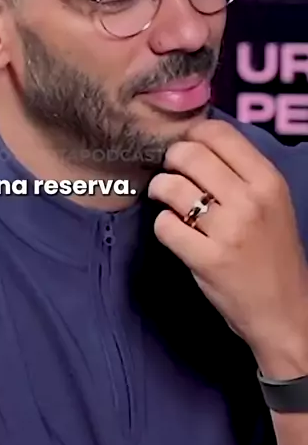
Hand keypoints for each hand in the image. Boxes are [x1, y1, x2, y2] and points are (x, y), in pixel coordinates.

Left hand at [147, 120, 307, 370]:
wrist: (284, 312)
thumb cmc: (273, 253)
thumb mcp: (272, 203)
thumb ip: (240, 171)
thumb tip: (195, 140)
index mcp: (268, 180)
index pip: (218, 132)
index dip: (192, 135)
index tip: (187, 147)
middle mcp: (250, 200)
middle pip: (189, 155)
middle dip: (170, 160)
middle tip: (171, 173)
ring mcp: (228, 230)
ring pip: (171, 187)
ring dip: (160, 190)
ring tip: (166, 200)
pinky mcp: (206, 259)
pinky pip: (164, 225)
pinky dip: (162, 226)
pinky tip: (174, 231)